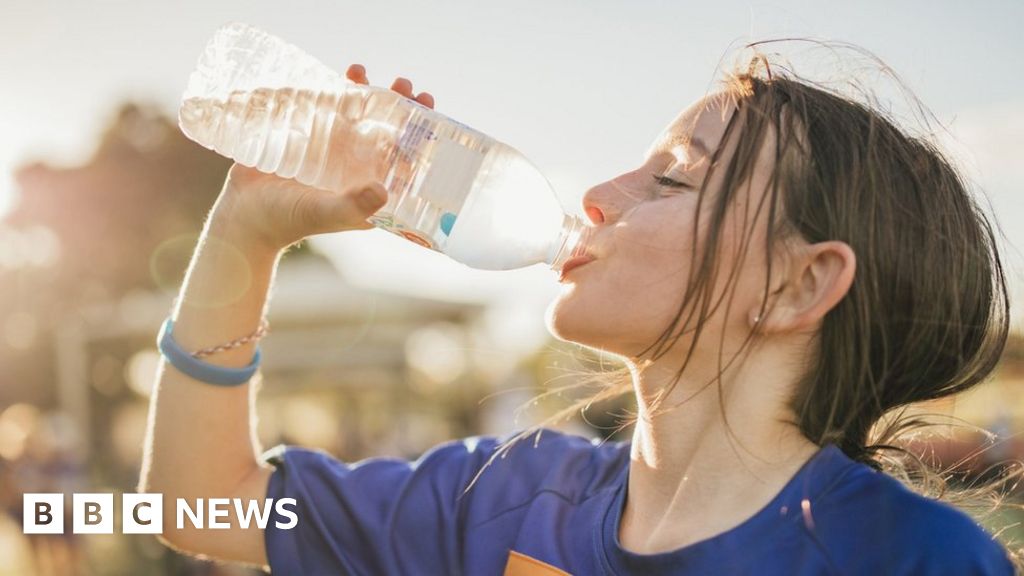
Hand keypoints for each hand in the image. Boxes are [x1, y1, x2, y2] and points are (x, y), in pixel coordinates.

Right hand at [209, 65, 435, 251]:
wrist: (243, 215)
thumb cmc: (287, 221)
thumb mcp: (324, 213)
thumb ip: (353, 206)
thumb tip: (384, 190)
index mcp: (371, 188)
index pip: (405, 158)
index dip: (421, 135)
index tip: (429, 111)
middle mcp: (356, 167)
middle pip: (386, 130)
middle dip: (399, 106)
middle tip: (404, 85)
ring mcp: (332, 150)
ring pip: (357, 114)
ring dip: (367, 91)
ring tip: (362, 71)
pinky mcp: (307, 137)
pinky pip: (327, 108)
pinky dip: (335, 89)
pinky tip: (340, 75)